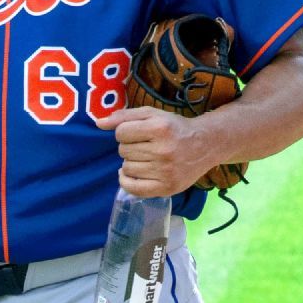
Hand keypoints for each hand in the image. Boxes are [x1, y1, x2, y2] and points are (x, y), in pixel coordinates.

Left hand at [95, 107, 217, 197]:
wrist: (205, 145)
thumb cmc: (175, 127)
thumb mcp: (152, 114)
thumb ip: (124, 116)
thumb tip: (97, 123)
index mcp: (160, 128)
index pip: (121, 132)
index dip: (125, 131)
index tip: (137, 132)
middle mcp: (163, 151)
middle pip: (123, 150)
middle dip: (130, 146)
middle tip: (146, 145)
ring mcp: (165, 172)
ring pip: (126, 167)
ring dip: (131, 162)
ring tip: (146, 157)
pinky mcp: (167, 188)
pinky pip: (132, 188)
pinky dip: (126, 181)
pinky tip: (133, 173)